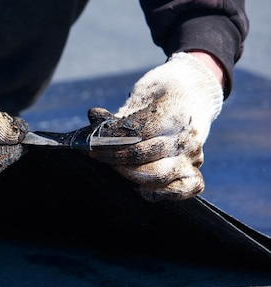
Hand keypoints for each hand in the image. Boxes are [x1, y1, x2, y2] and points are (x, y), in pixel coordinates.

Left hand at [86, 52, 223, 201]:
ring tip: (114, 167)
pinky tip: (140, 188)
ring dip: (130, 175)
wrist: (195, 92)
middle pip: (146, 155)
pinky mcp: (195, 172)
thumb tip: (93, 116)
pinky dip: (160, 193)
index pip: (139, 132)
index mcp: (174, 114)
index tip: (92, 143)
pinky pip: (182, 190)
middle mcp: (186, 137)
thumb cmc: (162, 95)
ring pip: (160, 175)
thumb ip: (120, 112)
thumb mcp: (142, 94)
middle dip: (116, 158)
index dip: (113, 139)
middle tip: (97, 156)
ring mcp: (193, 157)